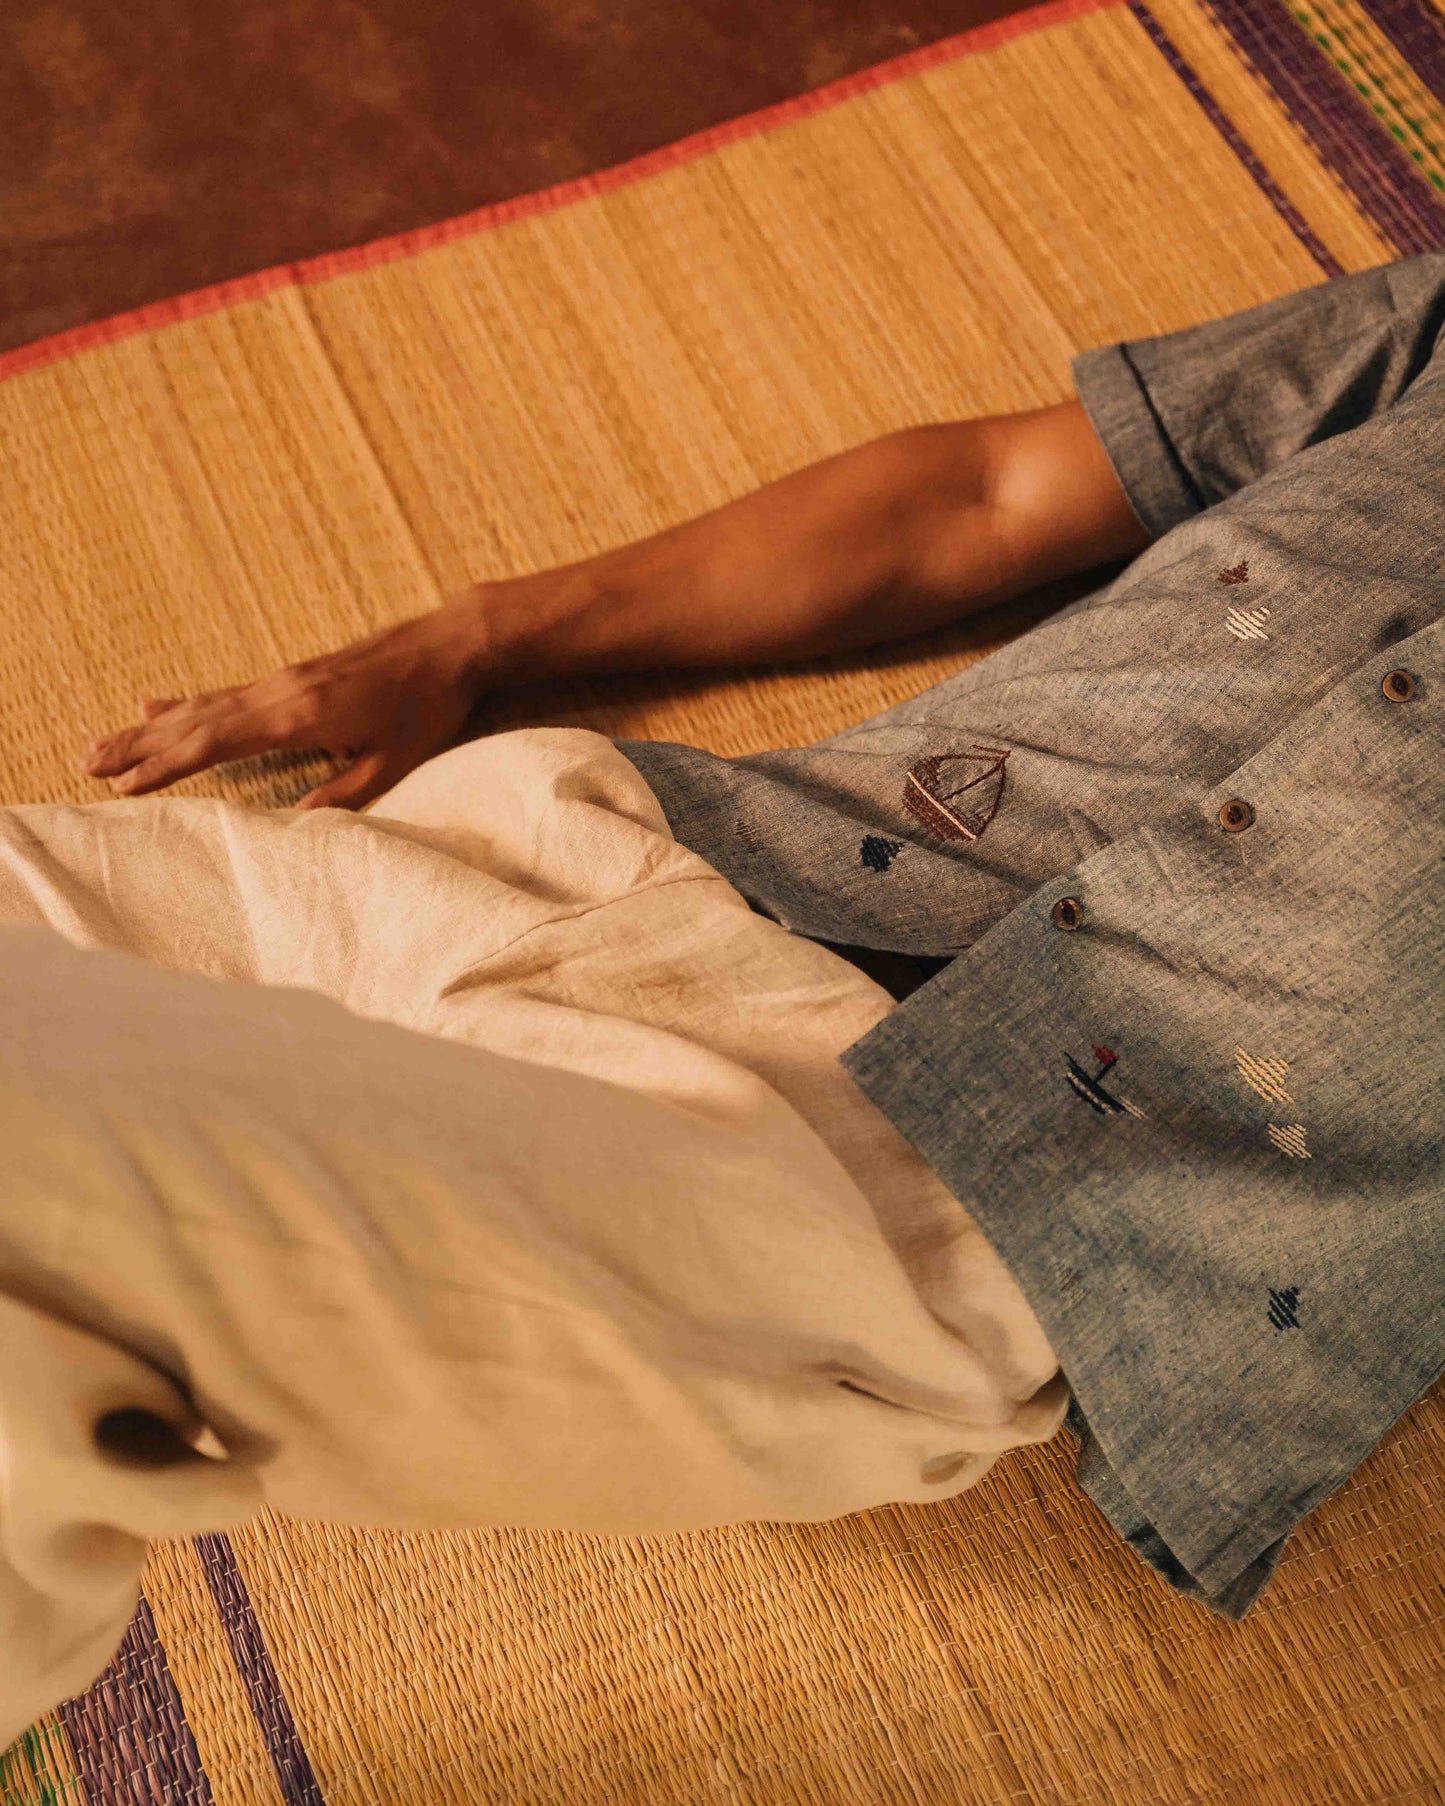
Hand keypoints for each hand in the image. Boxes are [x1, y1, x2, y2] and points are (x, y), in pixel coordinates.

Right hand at [82, 601, 493, 809]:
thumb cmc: (427, 706)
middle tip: (88, 763)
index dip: (168, 766)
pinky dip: (188, 704)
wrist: (450, 644)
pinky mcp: (294, 676)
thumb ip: (342, 794)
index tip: (126, 787)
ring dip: (152, 727)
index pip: (217, 744)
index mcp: (299, 715)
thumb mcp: (393, 761)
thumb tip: (293, 826)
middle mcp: (281, 691)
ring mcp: (285, 680)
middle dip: (139, 746)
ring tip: (107, 743)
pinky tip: (160, 705)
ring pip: (204, 706)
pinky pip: (228, 694)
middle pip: (194, 723)